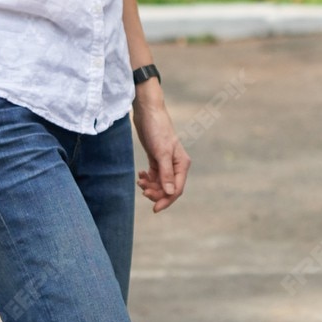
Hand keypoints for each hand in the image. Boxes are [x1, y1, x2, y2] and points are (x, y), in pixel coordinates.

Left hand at [133, 94, 190, 211]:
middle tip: (143, 191)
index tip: (154, 209)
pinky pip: (154, 176)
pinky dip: (147, 178)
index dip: (166, 200)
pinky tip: (140, 175)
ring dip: (150, 186)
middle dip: (156, 193)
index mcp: (182, 164)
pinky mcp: (157, 159)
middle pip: (168, 188)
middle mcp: (176, 165)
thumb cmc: (157, 129)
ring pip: (160, 183)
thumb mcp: (161, 152)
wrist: (147, 112)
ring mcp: (166, 162)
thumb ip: (166, 173)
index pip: (176, 189)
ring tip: (140, 181)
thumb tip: (169, 194)